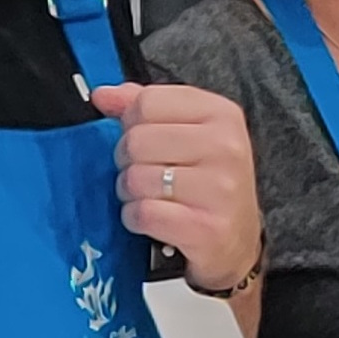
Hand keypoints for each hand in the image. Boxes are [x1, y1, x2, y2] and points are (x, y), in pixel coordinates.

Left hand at [95, 83, 262, 292]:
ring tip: (151, 198)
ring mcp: (220, 189)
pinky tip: (152, 219)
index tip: (147, 141)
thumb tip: (102, 94)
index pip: (147, 101)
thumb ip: (145, 107)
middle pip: (136, 140)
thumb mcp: (187, 133)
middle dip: (128, 162)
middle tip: (146, 174)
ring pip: (136, 178)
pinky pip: (142, 213)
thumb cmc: (207, 183)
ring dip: (131, 193)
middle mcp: (226, 146)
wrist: (236, 243)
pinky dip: (135, 219)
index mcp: (222, 114)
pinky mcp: (207, 229)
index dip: (132, 123)